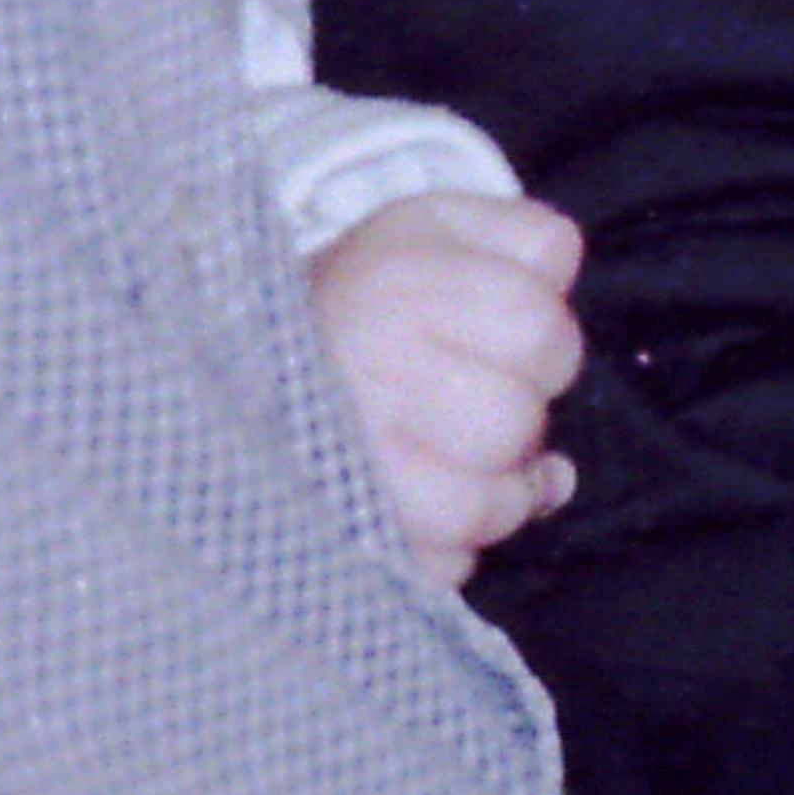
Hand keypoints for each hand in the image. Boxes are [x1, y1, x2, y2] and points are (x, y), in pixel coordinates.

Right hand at [305, 190, 583, 587]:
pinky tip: (420, 508)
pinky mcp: (331, 546)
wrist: (229, 368)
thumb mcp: (439, 227)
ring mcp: (341, 471)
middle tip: (468, 407)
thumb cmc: (364, 297)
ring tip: (453, 461)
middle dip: (516, 423)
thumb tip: (565, 292)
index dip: (545, 346)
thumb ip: (527, 239)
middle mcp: (365, 376)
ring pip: (481, 509)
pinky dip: (447, 549)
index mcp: (399, 287)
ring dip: (491, 494)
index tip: (504, 346)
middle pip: (515, 426)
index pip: (543, 333)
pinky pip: (437, 568)